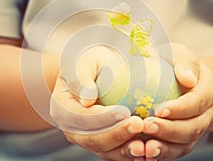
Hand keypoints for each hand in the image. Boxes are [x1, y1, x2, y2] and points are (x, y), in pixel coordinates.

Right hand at [50, 45, 146, 159]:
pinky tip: (149, 150)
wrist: (96, 75)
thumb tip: (87, 98)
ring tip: (146, 146)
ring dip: (126, 151)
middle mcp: (73, 130)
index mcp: (63, 110)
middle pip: (93, 140)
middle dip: (117, 136)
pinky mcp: (104, 145)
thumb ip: (80, 76)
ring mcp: (88, 140)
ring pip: (107, 151)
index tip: (124, 112)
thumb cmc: (90, 64)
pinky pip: (117, 152)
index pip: (81, 118)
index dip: (102, 118)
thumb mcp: (82, 61)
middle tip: (139, 125)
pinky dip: (132, 153)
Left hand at [140, 43, 212, 160]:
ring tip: (146, 148)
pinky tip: (146, 154)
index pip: (198, 101)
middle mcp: (206, 111)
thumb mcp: (179, 54)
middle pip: (193, 126)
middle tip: (148, 126)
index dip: (181, 108)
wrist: (175, 76)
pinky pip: (176, 150)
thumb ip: (185, 63)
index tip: (160, 110)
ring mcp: (196, 126)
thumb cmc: (173, 62)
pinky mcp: (184, 138)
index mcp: (208, 89)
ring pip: (186, 142)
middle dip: (170, 129)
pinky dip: (162, 153)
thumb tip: (187, 79)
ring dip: (166, 146)